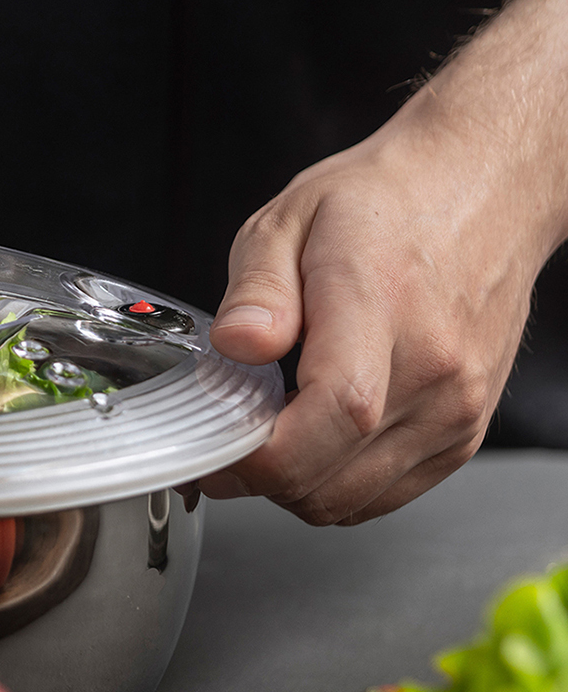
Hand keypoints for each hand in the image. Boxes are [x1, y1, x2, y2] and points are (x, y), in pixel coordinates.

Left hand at [199, 0, 567, 523]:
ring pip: (351, 501)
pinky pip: (383, 495)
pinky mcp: (463, 433)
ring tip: (267, 431)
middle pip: (332, 478)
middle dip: (258, 476)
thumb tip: (236, 344)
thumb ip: (257, 288)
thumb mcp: (288, 219)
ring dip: (293, 486)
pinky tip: (311, 438)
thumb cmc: (383, 202)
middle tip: (222, 437)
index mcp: (383, 307)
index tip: (212, 448)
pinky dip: (333, 485)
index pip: (334, 414)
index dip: (261, 454)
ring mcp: (456, 408)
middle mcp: (435, 369)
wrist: (479, 190)